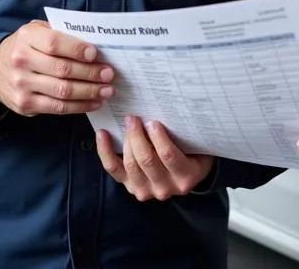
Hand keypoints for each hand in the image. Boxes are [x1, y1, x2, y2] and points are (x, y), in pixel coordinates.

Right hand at [0, 20, 114, 116]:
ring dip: (88, 92)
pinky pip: (57, 108)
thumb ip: (60, 33)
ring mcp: (22, 85)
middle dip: (90, 73)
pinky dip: (79, 106)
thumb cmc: (26, 46)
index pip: (54, 43)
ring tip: (107, 90)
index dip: (77, 49)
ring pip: (62, 92)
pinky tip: (93, 102)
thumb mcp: (37, 31)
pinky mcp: (25, 105)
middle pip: (62, 70)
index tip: (96, 54)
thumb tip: (94, 43)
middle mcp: (22, 61)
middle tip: (109, 74)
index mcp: (27, 38)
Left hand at [97, 115, 214, 200]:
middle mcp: (165, 188)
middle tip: (134, 118)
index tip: (152, 122)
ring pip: (130, 164)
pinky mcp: (130, 186)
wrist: (187, 174)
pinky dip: (105, 151)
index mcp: (185, 177)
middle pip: (146, 160)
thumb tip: (167, 108)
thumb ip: (184, 133)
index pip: (169, 157)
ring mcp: (146, 190)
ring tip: (128, 121)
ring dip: (127, 140)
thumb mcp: (196, 144)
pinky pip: (114, 169)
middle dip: (137, 136)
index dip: (158, 138)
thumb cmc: (193, 152)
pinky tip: (102, 134)